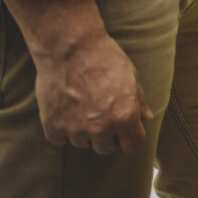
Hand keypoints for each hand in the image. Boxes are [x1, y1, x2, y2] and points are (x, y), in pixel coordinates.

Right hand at [33, 32, 151, 154]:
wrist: (70, 48)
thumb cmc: (104, 58)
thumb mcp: (131, 77)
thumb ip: (138, 102)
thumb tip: (145, 118)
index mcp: (124, 117)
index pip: (133, 145)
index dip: (130, 136)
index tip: (126, 128)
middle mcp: (100, 128)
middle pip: (106, 149)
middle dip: (108, 135)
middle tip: (102, 114)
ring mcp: (74, 130)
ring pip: (83, 144)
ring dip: (84, 132)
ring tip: (83, 106)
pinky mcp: (52, 127)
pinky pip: (60, 140)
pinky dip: (62, 129)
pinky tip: (66, 109)